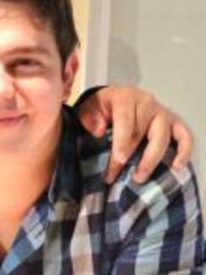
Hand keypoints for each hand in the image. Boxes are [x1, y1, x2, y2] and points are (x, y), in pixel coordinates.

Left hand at [76, 86, 192, 182]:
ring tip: (140, 176)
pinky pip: (184, 136)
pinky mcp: (174, 122)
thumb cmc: (101, 107)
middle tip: (123, 176)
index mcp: (125, 98)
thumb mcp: (88, 109)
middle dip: (133, 156)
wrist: (116, 98)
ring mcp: (163, 112)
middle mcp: (147, 103)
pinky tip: (176, 166)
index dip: (122, 141)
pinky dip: (184, 151)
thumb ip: (90, 118)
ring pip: (163, 136)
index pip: (125, 120)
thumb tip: (99, 131)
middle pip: (143, 132)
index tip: (120, 159)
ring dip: (152, 159)